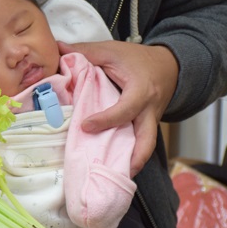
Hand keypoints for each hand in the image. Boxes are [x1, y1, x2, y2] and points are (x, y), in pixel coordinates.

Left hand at [59, 41, 177, 175]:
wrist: (169, 66)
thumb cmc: (138, 58)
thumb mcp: (112, 50)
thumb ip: (85, 51)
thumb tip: (57, 49)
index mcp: (141, 90)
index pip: (125, 110)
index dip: (106, 120)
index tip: (85, 126)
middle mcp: (150, 111)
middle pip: (147, 141)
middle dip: (133, 159)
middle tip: (110, 172)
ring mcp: (151, 122)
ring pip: (147, 148)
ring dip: (132, 164)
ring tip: (112, 178)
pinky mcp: (148, 128)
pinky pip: (141, 145)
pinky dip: (130, 157)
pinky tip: (113, 167)